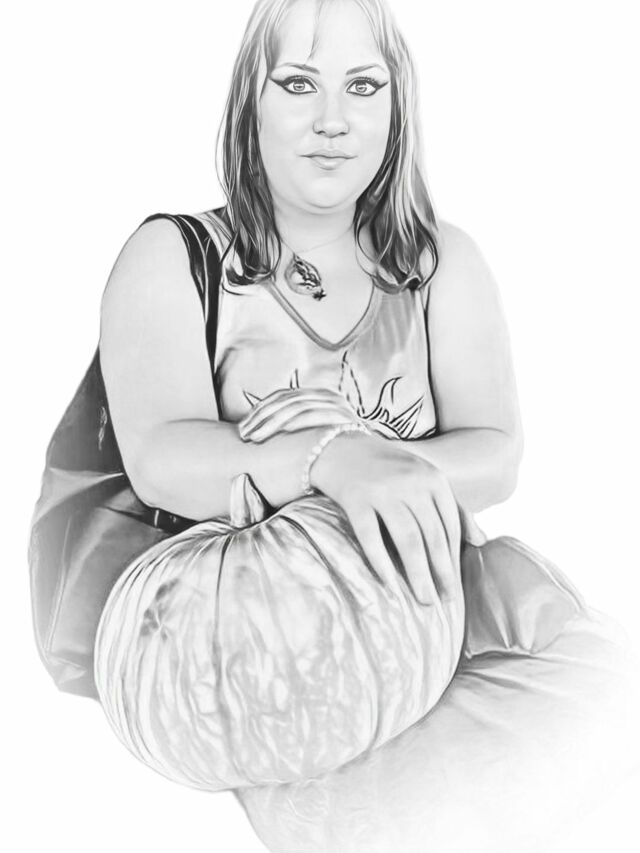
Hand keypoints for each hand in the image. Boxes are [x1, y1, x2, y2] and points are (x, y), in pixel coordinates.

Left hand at [238, 387, 360, 441]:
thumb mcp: (311, 437)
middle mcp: (328, 396)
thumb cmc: (334, 453)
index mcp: (317, 395)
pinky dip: (297, 423)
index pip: (282, 396)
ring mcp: (338, 405)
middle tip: (245, 435)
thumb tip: (255, 432)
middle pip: (287, 401)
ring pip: (297, 406)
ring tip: (256, 438)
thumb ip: (292, 428)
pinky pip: (315, 415)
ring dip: (273, 423)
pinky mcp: (344, 417)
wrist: (367, 463)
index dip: (260, 410)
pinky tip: (282, 434)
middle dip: (262, 418)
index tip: (243, 427)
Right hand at [309, 430, 461, 607]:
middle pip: (432, 535)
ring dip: (418, 573)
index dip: (454, 559)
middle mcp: (411, 483)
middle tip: (445, 602)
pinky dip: (380, 561)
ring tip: (424, 599)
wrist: (340, 446)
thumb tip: (482, 541)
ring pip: (407, 539)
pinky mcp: (355, 498)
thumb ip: (453, 507)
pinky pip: (370, 536)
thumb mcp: (425, 478)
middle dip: (441, 572)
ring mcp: (382, 490)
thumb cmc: (388, 469)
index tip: (455, 588)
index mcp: (433, 479)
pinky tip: (389, 584)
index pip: (450, 526)